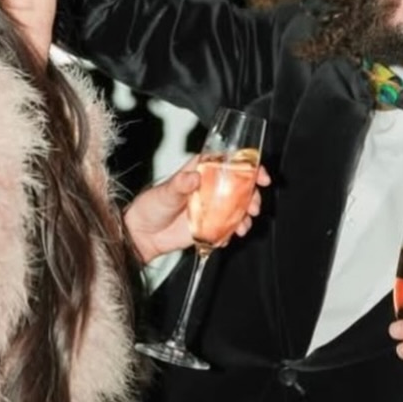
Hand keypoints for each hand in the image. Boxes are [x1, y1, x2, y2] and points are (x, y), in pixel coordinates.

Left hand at [123, 158, 270, 265]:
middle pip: (241, 187)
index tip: (259, 175)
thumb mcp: (165, 192)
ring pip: (239, 208)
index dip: (249, 166)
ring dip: (246, 217)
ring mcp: (212, 208)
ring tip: (243, 226)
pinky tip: (226, 238)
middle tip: (253, 206)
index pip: (229, 163)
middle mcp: (210, 189)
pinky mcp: (211, 226)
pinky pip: (228, 228)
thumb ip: (180, 184)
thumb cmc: (151, 206)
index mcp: (202, 172)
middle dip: (253, 196)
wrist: (143, 235)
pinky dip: (232, 233)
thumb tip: (193, 177)